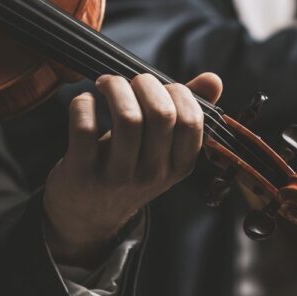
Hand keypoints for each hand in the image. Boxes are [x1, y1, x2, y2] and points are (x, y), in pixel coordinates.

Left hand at [43, 73, 223, 266]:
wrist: (87, 216)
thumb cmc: (128, 170)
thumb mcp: (162, 151)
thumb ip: (187, 114)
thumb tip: (214, 79)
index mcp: (178, 166)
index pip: (191, 122)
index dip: (178, 93)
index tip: (161, 86)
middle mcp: (152, 174)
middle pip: (161, 114)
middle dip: (146, 84)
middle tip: (131, 81)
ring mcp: (117, 175)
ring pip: (127, 118)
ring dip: (117, 88)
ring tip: (108, 83)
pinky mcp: (82, 172)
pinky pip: (85, 128)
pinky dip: (83, 104)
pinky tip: (85, 101)